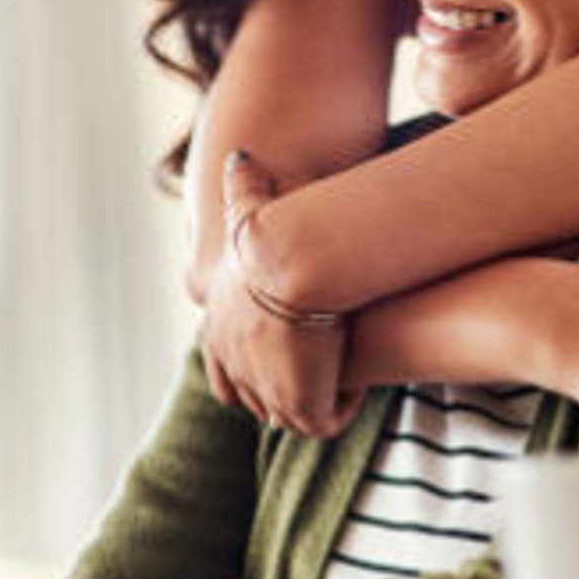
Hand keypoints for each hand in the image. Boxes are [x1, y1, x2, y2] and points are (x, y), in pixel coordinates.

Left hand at [202, 149, 361, 437]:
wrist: (289, 264)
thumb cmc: (273, 236)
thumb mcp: (251, 210)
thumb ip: (244, 187)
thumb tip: (240, 157)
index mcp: (219, 332)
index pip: (225, 374)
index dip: (252, 370)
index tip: (285, 357)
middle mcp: (234, 367)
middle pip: (255, 400)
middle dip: (285, 390)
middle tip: (317, 371)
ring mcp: (265, 392)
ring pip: (289, 414)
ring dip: (314, 399)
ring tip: (341, 377)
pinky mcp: (301, 405)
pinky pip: (323, 421)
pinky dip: (341, 406)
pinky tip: (359, 382)